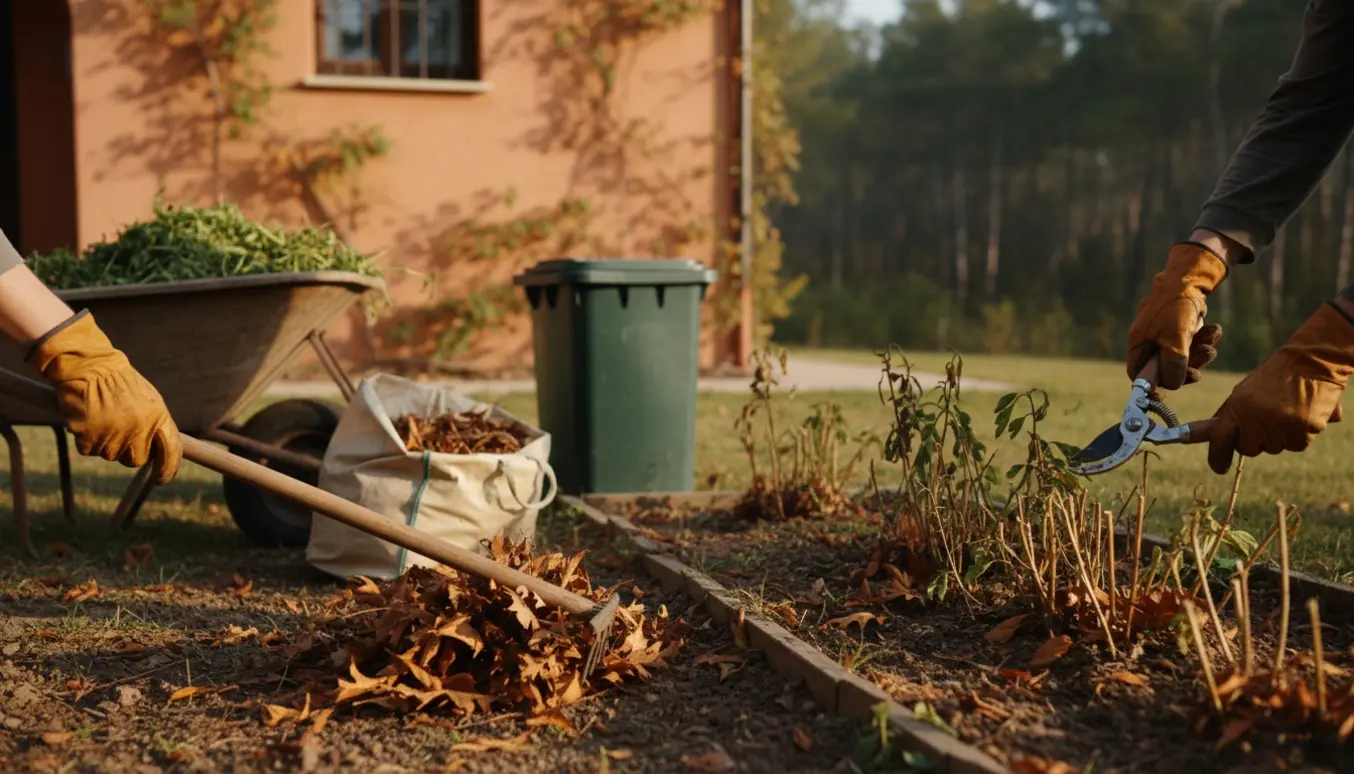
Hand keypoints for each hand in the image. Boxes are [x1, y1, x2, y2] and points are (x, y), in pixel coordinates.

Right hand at [26, 311, 181, 483]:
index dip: (168, 469)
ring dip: (105, 443)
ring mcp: (113, 435)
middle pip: (136, 460)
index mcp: (158, 418)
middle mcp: (139, 430)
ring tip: (101, 418)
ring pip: (111, 455)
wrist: (90, 367)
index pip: (171, 451)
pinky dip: (86, 439)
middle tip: (118, 432)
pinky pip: (89, 450)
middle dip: (128, 452)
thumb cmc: (120, 382)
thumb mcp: (148, 401)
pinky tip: (87, 419)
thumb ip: (155, 425)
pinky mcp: (89, 437)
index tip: (162, 479)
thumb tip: (160, 452)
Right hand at [1126, 241, 1229, 388]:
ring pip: (1181, 358)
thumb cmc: (1176, 307)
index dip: (1152, 385)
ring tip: (1210, 344)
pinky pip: (1191, 345)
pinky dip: (1203, 341)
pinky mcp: (1179, 329)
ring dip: (1199, 354)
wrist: (1190, 279)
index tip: (1169, 390)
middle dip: (1186, 367)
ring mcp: (1164, 335)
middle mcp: (1148, 341)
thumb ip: (1173, 366)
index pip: (1139, 374)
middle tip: (1200, 364)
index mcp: (1139, 343)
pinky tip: (1213, 331)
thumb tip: (1172, 385)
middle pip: (1164, 369)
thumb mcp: (1175, 340)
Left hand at [1207, 302, 1353, 474]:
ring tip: (1288, 409)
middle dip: (1255, 440)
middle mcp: (1255, 420)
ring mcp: (1279, 427)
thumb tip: (1212, 437)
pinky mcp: (1303, 431)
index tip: (1218, 468)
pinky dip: (1301, 434)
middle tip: (1268, 417)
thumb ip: (1231, 414)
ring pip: (1275, 448)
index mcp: (1236, 408)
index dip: (1217, 457)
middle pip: (1248, 449)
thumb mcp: (1245, 392)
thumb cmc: (1275, 376)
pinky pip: (1297, 445)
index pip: (1219, 440)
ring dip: (1280, 436)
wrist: (1312, 361)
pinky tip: (1303, 414)